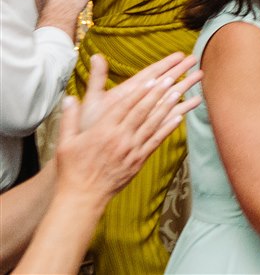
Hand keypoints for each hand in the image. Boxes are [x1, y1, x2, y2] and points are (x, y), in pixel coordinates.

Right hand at [53, 52, 201, 203]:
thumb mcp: (66, 142)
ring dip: (167, 106)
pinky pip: (156, 140)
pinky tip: (179, 117)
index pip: (124, 106)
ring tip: (179, 92)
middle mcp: (120, 138)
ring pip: (153, 123)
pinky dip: (168, 128)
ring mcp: (131, 149)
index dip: (140, 91)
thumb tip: (69, 98)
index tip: (152, 78)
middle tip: (172, 78)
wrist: (83, 197)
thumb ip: (69, 119)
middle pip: (142, 111)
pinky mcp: (139, 160)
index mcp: (102, 131)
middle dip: (158, 93)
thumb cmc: (72, 169)